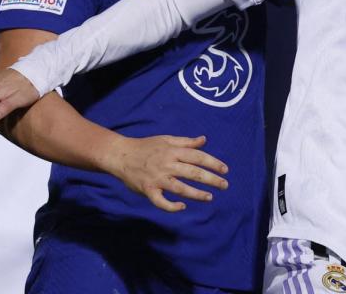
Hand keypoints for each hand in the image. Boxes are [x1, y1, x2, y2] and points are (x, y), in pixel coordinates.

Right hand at [103, 135, 229, 212]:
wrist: (120, 155)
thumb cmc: (146, 147)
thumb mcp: (166, 139)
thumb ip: (186, 142)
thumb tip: (204, 140)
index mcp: (173, 151)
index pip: (198, 157)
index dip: (213, 163)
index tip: (225, 170)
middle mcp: (167, 164)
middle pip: (193, 173)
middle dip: (211, 179)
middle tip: (225, 185)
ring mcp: (157, 178)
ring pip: (180, 188)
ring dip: (196, 194)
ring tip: (210, 197)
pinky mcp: (148, 190)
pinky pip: (160, 201)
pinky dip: (171, 206)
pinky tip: (182, 206)